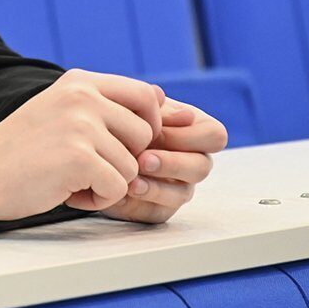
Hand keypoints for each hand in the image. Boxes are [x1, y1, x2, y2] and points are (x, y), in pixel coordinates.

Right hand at [0, 69, 164, 222]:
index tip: (126, 145)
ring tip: (72, 180)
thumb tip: (163, 98)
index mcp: (79, 82)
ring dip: (108, 183)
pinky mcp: (79, 158)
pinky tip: (68, 192)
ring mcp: (80, 126)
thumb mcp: (61, 109)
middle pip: (145, 134)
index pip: (145, 95)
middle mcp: (82, 97)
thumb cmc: (22, 147)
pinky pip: (117, 188)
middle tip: (91, 169)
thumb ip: (105, 103)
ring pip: (132, 166)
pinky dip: (97, 200)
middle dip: (126, 159)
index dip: (149, 125)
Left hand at [99, 98, 226, 224]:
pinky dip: (144, 198)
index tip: (158, 129)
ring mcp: (179, 185)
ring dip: (158, 184)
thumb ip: (149, 104)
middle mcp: (193, 160)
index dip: (190, 135)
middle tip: (144, 158)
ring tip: (133, 175)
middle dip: (172, 162)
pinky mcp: (160, 206)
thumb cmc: (119, 118)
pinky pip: (161, 208)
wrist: (94, 144)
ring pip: (183, 191)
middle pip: (201, 166)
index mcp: (195, 130)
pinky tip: (127, 187)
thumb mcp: (133, 107)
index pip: (214, 136)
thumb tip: (163, 98)